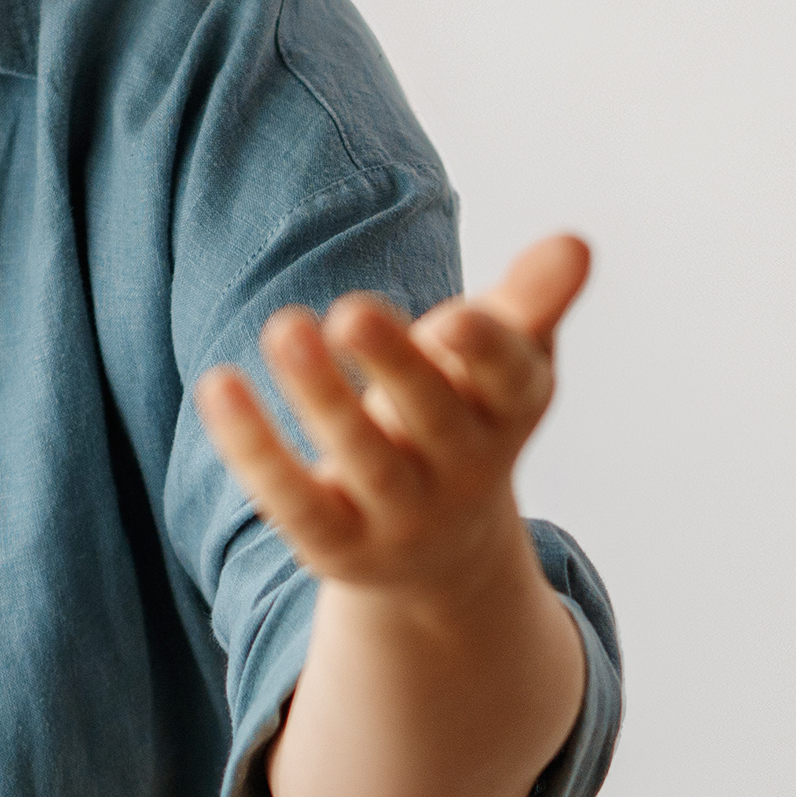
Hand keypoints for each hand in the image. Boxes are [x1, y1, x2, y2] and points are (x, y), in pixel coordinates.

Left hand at [196, 236, 590, 603]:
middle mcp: (463, 469)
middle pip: (433, 417)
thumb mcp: (506, 363)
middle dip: (396, 366)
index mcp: (508, 411)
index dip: (486, 352)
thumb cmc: (466, 418)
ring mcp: (401, 514)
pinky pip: (293, 498)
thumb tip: (576, 244)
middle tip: (351, 311)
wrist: (441, 552)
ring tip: (284, 326)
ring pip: (363, 457)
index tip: (452, 319)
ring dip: (324, 396)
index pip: (510, 380)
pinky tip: (219, 384)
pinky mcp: (337, 544)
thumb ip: (532, 301)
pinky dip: (254, 446)